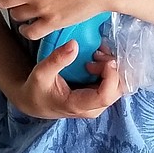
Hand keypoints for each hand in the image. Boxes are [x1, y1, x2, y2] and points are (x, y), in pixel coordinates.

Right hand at [8, 39, 124, 119]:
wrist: (35, 102)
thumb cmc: (37, 89)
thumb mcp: (41, 73)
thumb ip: (57, 59)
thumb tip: (74, 44)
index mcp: (78, 106)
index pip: (105, 96)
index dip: (111, 76)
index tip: (101, 58)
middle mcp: (92, 108)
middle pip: (117, 91)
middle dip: (112, 69)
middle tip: (96, 54)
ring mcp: (97, 104)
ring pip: (118, 86)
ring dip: (112, 67)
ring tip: (95, 55)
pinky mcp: (99, 96)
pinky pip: (114, 83)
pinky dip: (110, 68)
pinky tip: (97, 58)